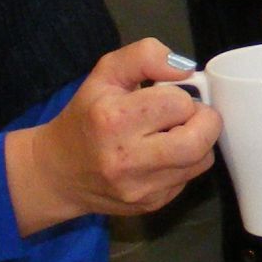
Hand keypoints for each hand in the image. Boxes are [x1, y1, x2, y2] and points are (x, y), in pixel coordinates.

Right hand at [5, 39, 220, 233]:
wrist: (58, 173)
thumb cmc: (86, 116)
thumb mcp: (105, 73)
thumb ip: (145, 56)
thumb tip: (185, 68)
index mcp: (113, 119)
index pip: (178, 103)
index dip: (179, 94)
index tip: (166, 96)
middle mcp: (127, 160)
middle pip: (198, 141)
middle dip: (203, 121)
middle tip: (187, 114)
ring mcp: (140, 188)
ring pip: (202, 161)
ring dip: (198, 141)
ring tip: (174, 132)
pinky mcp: (151, 204)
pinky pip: (189, 178)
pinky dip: (185, 163)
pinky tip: (162, 154)